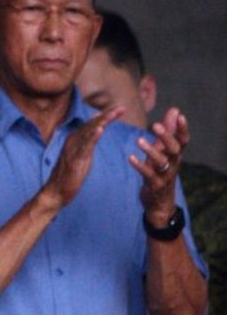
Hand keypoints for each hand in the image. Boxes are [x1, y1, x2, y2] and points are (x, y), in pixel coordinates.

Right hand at [42, 106, 123, 207]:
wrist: (55, 192)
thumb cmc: (69, 175)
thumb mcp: (81, 155)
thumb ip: (88, 141)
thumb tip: (97, 128)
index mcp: (75, 139)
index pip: (92, 124)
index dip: (106, 116)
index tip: (121, 109)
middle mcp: (72, 141)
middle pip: (92, 125)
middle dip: (107, 116)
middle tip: (122, 108)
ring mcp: (72, 150)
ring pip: (88, 133)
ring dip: (101, 122)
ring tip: (113, 114)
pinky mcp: (74, 160)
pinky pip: (84, 146)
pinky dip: (92, 137)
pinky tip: (100, 130)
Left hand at [132, 107, 187, 223]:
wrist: (159, 203)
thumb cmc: (161, 172)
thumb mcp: (164, 152)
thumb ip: (168, 132)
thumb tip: (174, 110)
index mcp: (175, 155)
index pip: (183, 140)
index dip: (182, 129)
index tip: (179, 115)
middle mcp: (173, 164)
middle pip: (174, 149)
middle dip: (166, 137)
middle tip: (155, 125)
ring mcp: (165, 175)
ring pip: (162, 162)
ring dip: (150, 150)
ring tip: (139, 140)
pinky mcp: (155, 185)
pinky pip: (148, 175)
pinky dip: (140, 166)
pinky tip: (130, 158)